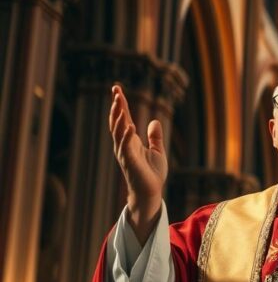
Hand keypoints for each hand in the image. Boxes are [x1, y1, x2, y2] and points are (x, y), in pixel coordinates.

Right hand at [109, 85, 166, 239]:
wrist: (151, 192)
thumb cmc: (152, 173)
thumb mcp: (157, 151)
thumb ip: (155, 137)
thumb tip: (154, 121)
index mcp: (131, 140)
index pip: (124, 118)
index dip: (121, 104)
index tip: (117, 89)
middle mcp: (124, 144)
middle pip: (118, 121)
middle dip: (116, 106)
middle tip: (116, 90)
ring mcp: (125, 152)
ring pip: (118, 131)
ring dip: (118, 117)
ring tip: (119, 102)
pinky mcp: (129, 161)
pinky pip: (126, 146)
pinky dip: (126, 135)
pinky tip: (129, 125)